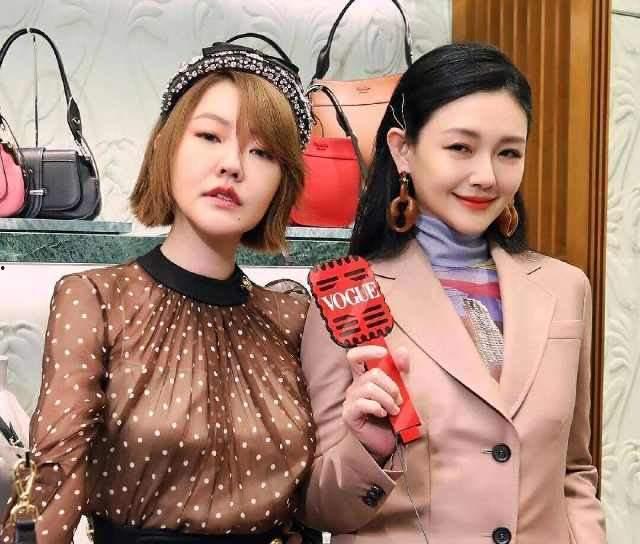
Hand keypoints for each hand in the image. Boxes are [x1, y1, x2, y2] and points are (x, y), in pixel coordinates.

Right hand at [342, 345, 409, 461]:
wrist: (389, 444)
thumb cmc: (394, 416)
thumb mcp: (402, 390)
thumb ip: (401, 371)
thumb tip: (402, 351)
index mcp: (364, 378)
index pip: (355, 356)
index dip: (367, 350)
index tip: (383, 352)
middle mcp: (354, 387)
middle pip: (371, 374)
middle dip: (391, 386)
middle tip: (399, 400)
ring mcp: (350, 401)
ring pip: (369, 388)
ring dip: (388, 399)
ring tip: (394, 410)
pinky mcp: (349, 415)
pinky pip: (363, 403)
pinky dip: (378, 407)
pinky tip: (383, 414)